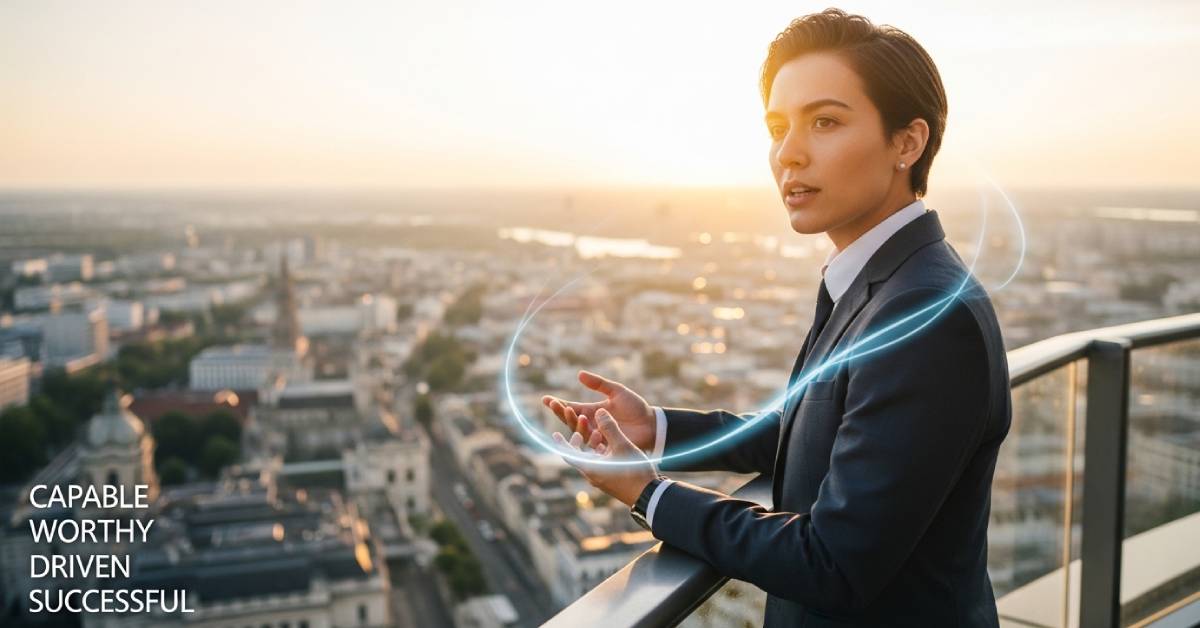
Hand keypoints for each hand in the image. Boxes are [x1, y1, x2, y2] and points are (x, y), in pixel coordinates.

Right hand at [542, 370, 656, 452]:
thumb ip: (599, 384)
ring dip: (575, 423)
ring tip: (573, 413)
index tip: (545, 399)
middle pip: (571, 421)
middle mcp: (591, 424)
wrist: (651, 424)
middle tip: (555, 405)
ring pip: (580, 432)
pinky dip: (587, 438)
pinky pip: (593, 445)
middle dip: (562, 413)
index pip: (571, 408)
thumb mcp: (617, 391)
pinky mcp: (606, 446)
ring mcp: (597, 436)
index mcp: (592, 411)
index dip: (558, 404)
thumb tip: (579, 374)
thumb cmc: (635, 407)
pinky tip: (584, 430)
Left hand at [553, 408, 659, 506]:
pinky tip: (609, 445)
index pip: (569, 454)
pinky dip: (601, 453)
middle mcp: (593, 475)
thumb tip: (599, 411)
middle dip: (580, 439)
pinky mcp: (611, 481)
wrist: (649, 495)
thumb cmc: (634, 471)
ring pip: (591, 459)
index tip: (555, 434)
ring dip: (592, 445)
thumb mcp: (622, 446)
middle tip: (581, 427)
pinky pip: (600, 464)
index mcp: (590, 468)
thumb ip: (610, 428)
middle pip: (579, 455)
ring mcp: (602, 479)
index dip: (562, 443)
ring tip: (599, 432)